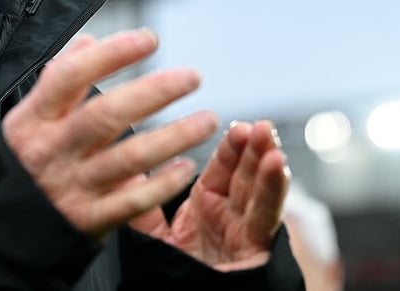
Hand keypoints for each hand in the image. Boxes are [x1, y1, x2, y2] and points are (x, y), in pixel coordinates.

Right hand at [2, 30, 218, 238]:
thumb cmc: (21, 162)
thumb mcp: (27, 118)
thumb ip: (58, 80)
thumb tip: (88, 42)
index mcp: (33, 119)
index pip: (70, 77)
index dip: (111, 54)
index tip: (149, 39)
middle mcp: (52, 150)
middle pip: (105, 116)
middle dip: (153, 92)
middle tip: (191, 77)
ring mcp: (70, 186)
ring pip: (128, 159)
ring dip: (173, 137)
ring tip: (207, 119)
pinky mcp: (87, 220)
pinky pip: (132, 202)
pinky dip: (163, 185)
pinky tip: (187, 167)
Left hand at [130, 119, 289, 270]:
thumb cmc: (171, 274)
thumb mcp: (152, 235)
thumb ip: (140, 202)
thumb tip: (120, 169)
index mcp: (205, 206)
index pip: (220, 169)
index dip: (230, 148)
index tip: (237, 126)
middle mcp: (229, 215)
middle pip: (245, 174)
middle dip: (254, 148)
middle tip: (259, 126)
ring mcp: (244, 230)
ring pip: (260, 190)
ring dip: (268, 162)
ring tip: (270, 136)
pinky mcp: (256, 247)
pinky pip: (267, 217)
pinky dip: (274, 191)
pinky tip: (279, 167)